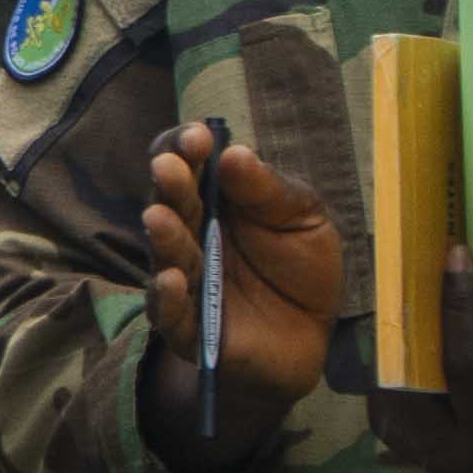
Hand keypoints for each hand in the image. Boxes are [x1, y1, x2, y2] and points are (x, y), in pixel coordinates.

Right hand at [143, 123, 342, 470]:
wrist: (312, 336)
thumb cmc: (302, 268)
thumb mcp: (304, 220)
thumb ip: (271, 191)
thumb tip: (234, 152)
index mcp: (217, 200)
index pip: (188, 165)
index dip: (185, 148)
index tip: (198, 137)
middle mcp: (192, 235)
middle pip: (172, 204)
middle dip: (170, 185)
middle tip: (169, 167)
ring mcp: (188, 280)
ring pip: (165, 255)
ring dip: (162, 236)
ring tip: (160, 218)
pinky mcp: (189, 327)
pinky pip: (169, 313)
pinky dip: (166, 298)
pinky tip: (171, 280)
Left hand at [363, 243, 472, 472]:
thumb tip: (471, 275)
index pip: (468, 366)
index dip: (461, 308)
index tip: (456, 256)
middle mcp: (452, 450)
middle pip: (413, 371)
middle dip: (412, 315)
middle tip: (415, 261)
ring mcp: (419, 451)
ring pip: (389, 378)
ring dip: (398, 330)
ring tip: (406, 280)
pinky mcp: (400, 443)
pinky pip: (385, 389)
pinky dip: (395, 353)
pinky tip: (404, 317)